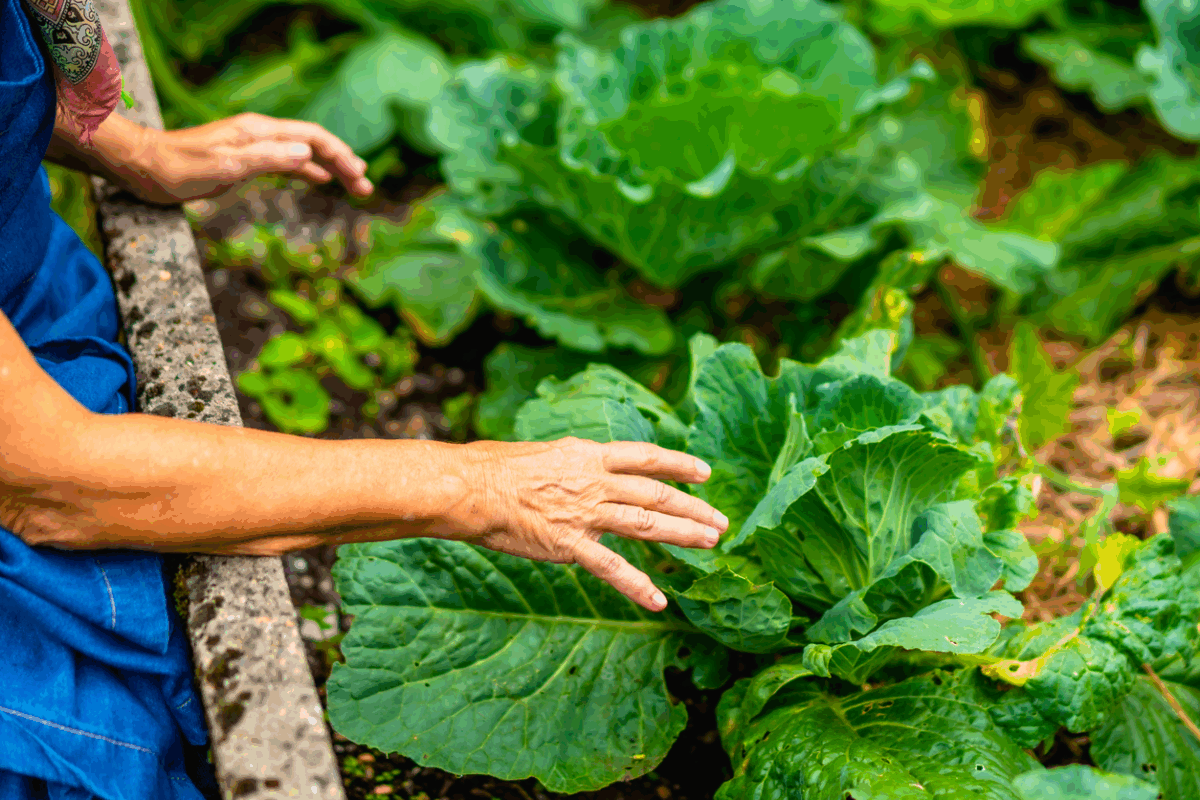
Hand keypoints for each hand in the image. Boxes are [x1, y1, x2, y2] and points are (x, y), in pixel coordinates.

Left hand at [130, 112, 373, 203]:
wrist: (143, 166)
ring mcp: (253, 146)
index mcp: (259, 132)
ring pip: (303, 153)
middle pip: (313, 144)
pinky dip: (308, 170)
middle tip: (365, 187)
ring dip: (330, 168)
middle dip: (344, 162)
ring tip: (354, 185)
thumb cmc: (179, 169)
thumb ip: (267, 159)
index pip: (313, 137)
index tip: (360, 177)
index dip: (341, 155)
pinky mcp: (244, 160)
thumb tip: (308, 154)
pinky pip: (286, 162)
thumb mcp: (225, 167)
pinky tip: (319, 179)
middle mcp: (260, 134)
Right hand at [459, 438, 728, 611]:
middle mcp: (594, 482)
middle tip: (721, 521)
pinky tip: (659, 599)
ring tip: (711, 543)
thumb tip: (585, 469)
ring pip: (646, 524)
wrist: (472, 489)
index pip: (645, 457)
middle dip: (693, 507)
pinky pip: (611, 568)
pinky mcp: (570, 545)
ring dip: (682, 534)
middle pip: (656, 494)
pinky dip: (637, 585)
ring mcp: (585, 514)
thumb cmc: (495, 468)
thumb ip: (573, 466)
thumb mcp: (544, 453)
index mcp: (588, 456)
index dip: (679, 465)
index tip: (705, 473)